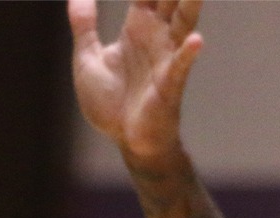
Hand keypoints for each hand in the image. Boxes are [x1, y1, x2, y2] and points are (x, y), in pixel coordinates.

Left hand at [68, 0, 203, 161]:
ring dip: (191, 3)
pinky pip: (180, 67)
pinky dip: (187, 55)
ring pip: (183, 23)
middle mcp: (156, 36)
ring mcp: (166, 58)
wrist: (125, 141)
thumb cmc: (111, 103)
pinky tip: (196, 41)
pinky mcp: (169, 85)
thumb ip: (83, 25)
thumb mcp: (87, 59)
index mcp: (137, 25)